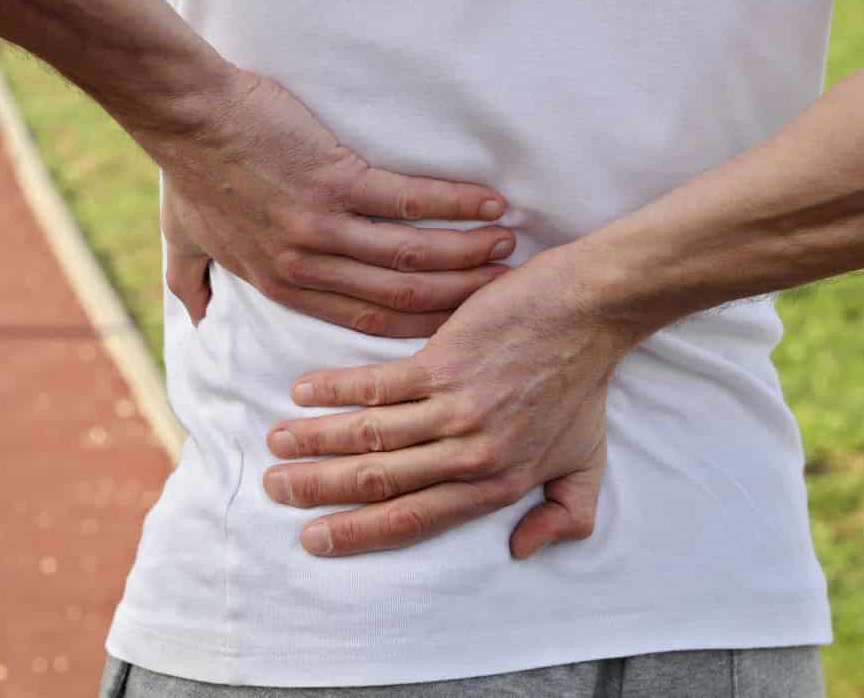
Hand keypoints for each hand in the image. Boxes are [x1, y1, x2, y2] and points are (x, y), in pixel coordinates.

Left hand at [135, 67, 517, 338]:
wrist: (187, 115)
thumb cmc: (188, 171)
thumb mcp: (184, 239)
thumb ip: (193, 282)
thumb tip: (198, 319)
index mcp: (280, 284)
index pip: (364, 321)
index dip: (417, 327)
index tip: (456, 327)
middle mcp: (306, 265)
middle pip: (400, 296)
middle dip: (457, 298)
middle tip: (502, 292)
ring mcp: (323, 226)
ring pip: (412, 256)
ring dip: (466, 254)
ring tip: (506, 247)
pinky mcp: (334, 181)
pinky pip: (408, 201)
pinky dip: (454, 204)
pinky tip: (489, 203)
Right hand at [259, 247, 631, 557]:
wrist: (588, 312)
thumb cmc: (585, 383)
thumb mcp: (587, 462)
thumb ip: (565, 515)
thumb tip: (522, 550)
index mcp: (498, 484)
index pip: (415, 520)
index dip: (359, 533)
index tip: (316, 539)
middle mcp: (471, 455)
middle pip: (379, 483)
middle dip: (319, 490)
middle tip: (275, 490)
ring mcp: (455, 408)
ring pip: (369, 436)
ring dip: (315, 441)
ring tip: (277, 443)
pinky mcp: (444, 362)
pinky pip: (376, 384)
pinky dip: (335, 390)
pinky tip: (302, 393)